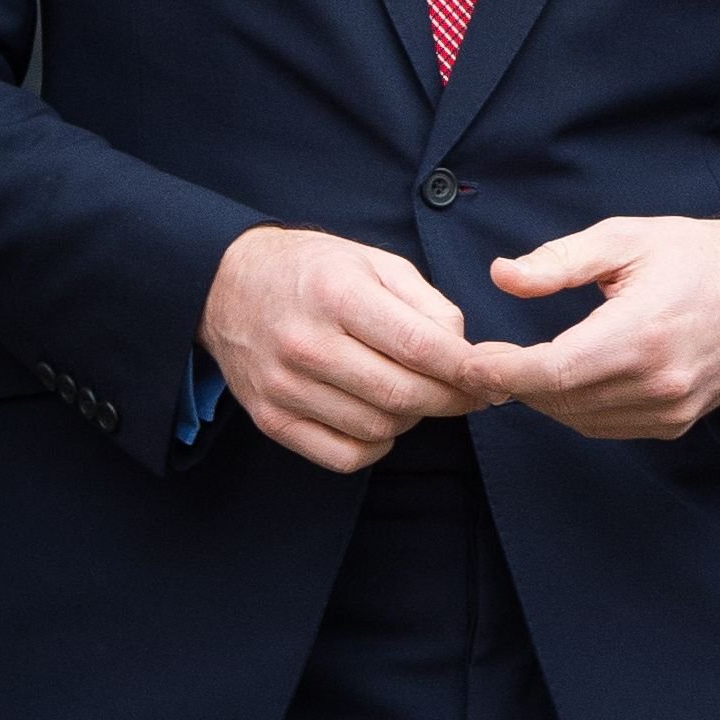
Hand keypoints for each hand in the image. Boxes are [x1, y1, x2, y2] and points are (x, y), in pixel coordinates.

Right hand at [199, 225, 482, 473]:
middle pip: (403, 395)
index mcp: (338, 294)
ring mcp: (284, 387)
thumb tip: (464, 351)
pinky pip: (344, 456)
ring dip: (414, 418)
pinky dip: (377, 443)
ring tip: (418, 393)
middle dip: (452, 399)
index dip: (467, 368)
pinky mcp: (271, 420)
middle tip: (472, 393)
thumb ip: (428, 304)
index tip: (492, 374)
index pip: (420, 347)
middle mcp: (306, 343)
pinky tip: (381, 416)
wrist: (227, 287)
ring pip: (378, 428)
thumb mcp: (375, 263)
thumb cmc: (314, 271)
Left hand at [461, 213, 719, 438]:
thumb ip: (559, 261)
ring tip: (520, 367)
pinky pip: (607, 426)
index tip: (468, 362)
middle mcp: (658, 382)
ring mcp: (670, 409)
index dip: (500, 373)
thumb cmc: (693, 254)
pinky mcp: (676, 422)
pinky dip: (576, 408)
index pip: (550, 372)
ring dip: (543, 398)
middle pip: (558, 400)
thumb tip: (503, 277)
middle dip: (513, 383)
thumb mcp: (624, 239)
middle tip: (484, 359)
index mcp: (641, 334)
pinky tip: (566, 380)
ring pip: (579, 419)